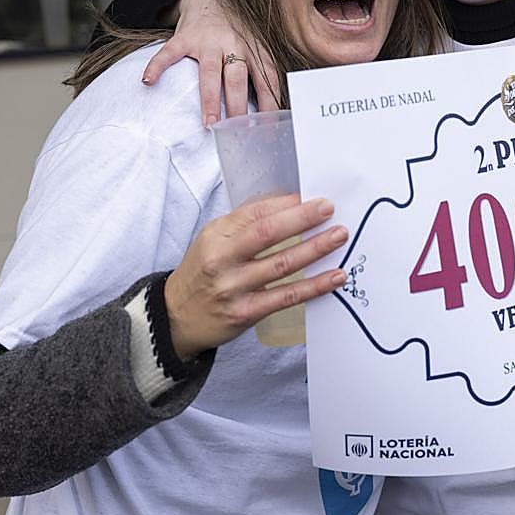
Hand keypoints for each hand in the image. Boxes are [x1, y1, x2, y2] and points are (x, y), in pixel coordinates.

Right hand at [141, 0, 281, 125]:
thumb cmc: (235, 29)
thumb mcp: (255, 44)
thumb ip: (260, 70)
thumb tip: (269, 112)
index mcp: (253, 48)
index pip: (265, 79)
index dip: (267, 103)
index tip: (265, 127)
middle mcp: (233, 43)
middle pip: (238, 78)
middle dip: (238, 106)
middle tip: (237, 131)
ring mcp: (208, 40)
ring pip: (211, 72)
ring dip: (210, 99)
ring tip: (209, 123)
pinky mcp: (185, 37)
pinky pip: (170, 52)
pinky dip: (157, 66)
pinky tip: (149, 82)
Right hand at [162, 194, 348, 359]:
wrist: (176, 317)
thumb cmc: (202, 273)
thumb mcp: (213, 240)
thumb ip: (245, 225)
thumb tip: (287, 207)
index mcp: (215, 235)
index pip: (254, 213)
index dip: (285, 204)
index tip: (310, 198)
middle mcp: (222, 259)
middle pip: (267, 234)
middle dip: (302, 219)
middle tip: (328, 209)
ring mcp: (233, 287)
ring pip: (281, 264)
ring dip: (314, 249)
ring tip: (338, 237)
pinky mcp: (245, 313)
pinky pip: (286, 297)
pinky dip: (314, 286)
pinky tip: (334, 276)